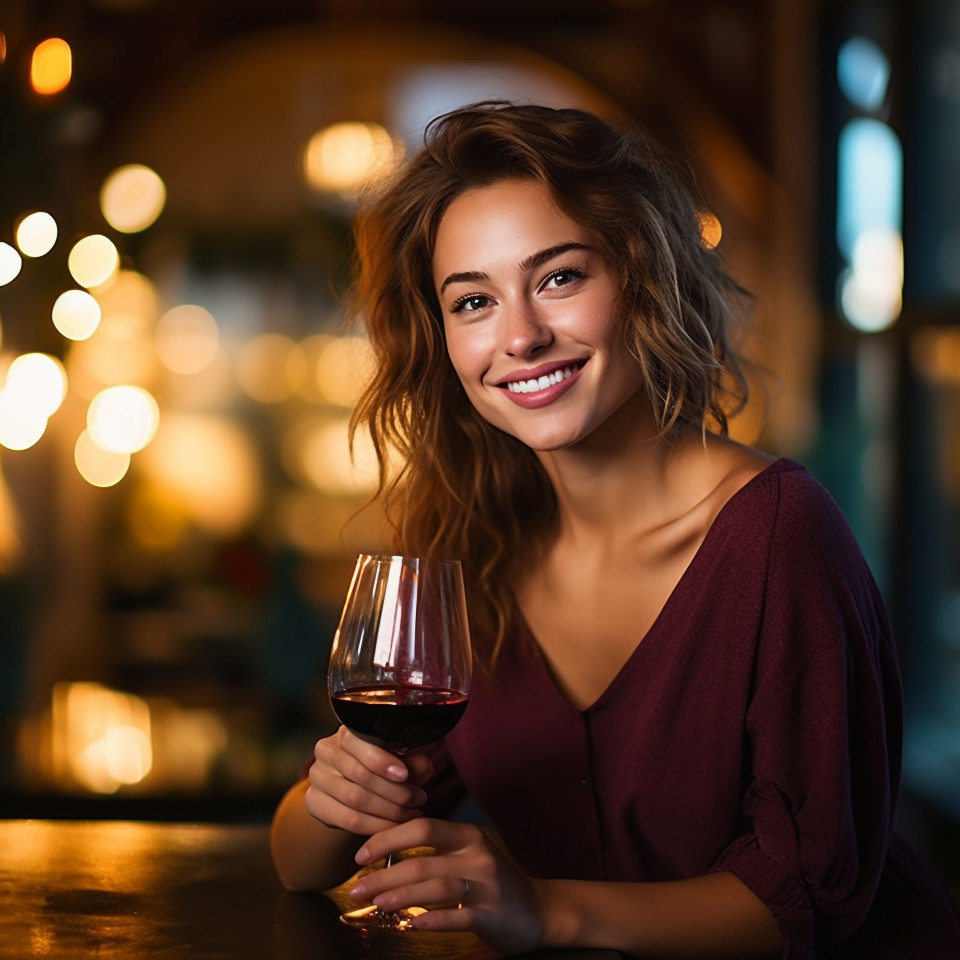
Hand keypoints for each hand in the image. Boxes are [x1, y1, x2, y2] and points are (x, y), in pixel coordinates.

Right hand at [304, 726, 432, 835]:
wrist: (353, 784)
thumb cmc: (381, 766)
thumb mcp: (400, 759)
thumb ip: (412, 762)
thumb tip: (422, 769)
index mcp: (346, 731)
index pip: (360, 744)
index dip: (382, 760)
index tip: (404, 775)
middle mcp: (326, 750)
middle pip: (360, 775)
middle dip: (395, 791)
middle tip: (419, 800)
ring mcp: (317, 776)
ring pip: (355, 799)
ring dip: (388, 811)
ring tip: (410, 814)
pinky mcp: (314, 802)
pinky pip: (347, 819)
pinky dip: (374, 826)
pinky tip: (392, 827)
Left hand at [348, 818, 543, 953]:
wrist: (537, 910)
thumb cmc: (491, 881)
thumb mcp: (466, 856)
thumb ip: (434, 851)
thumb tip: (384, 851)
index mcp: (466, 836)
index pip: (421, 827)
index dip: (387, 838)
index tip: (361, 854)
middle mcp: (476, 855)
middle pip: (422, 859)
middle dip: (383, 874)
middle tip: (356, 888)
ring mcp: (485, 885)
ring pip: (435, 886)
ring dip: (400, 895)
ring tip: (376, 904)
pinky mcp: (491, 914)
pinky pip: (457, 915)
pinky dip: (431, 920)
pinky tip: (410, 924)